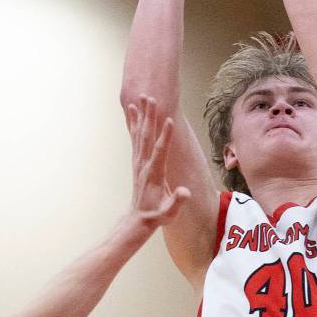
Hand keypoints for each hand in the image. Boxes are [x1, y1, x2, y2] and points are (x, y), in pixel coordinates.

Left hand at [127, 95, 190, 228]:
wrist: (139, 219)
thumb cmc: (157, 215)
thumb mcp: (169, 213)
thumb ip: (176, 202)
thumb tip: (185, 193)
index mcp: (154, 174)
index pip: (160, 152)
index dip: (165, 136)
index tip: (168, 120)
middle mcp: (143, 164)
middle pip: (146, 137)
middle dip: (149, 117)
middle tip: (150, 98)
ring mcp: (139, 161)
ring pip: (139, 134)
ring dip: (141, 115)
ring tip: (142, 97)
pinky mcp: (137, 160)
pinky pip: (135, 138)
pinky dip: (133, 123)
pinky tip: (131, 110)